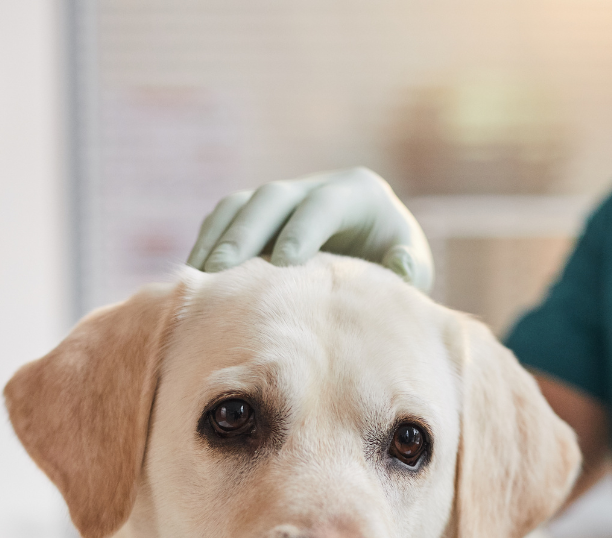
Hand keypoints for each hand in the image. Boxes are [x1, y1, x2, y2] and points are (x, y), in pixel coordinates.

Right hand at [186, 168, 433, 291]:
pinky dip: (210, 242)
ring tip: (198, 276)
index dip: (300, 231)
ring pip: (242, 204)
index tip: (281, 265)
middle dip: (245, 232)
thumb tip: (399, 265)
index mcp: (359, 193)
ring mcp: (287, 196)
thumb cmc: (398, 266)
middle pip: (272, 198)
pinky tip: (196, 277)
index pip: (322, 205)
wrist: (382, 255)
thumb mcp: (414, 268)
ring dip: (217, 237)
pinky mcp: (264, 214)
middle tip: (220, 272)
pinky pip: (228, 219)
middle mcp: (318, 185)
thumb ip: (409, 269)